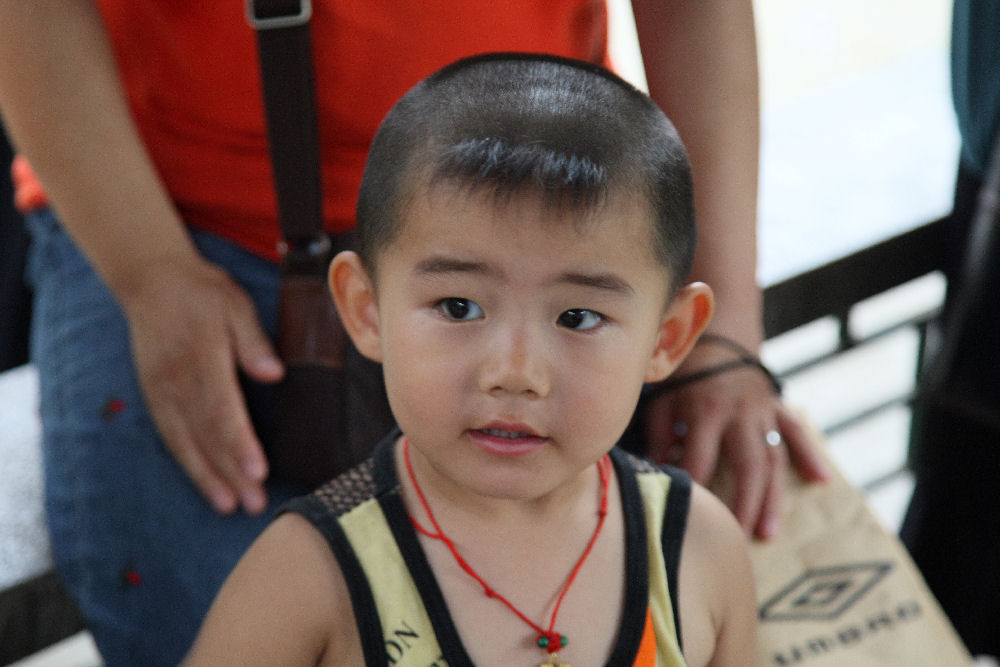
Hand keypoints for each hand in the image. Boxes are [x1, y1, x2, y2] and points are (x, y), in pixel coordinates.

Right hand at [121, 257, 283, 514]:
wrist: (151, 280)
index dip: (240, 443)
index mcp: (202, 356)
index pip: (223, 408)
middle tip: (254, 503)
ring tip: (229, 506)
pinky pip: (171, 436)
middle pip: (206, 434)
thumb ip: (253, 341)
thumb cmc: (203, 293)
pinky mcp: (154, 395)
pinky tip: (206, 484)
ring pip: (186, 441)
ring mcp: (162, 390)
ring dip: (208, 477)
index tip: (258, 472)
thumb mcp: (235, 304)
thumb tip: (274, 374)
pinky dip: (188, 463)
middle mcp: (178, 380)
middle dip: (231, 472)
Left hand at [643, 340, 829, 539]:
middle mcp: (739, 412)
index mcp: (705, 410)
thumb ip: (658, 435)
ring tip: (768, 533)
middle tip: (737, 539)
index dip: (695, 489)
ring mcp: (764, 410)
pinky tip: (821, 480)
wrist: (717, 335)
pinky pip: (798, 432)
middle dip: (742, 505)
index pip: (700, 458)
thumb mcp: (662, 398)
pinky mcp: (779, 407)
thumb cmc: (683, 373)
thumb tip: (655, 474)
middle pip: (746, 465)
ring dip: (772, 496)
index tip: (692, 518)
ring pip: (773, 458)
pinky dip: (810, 455)